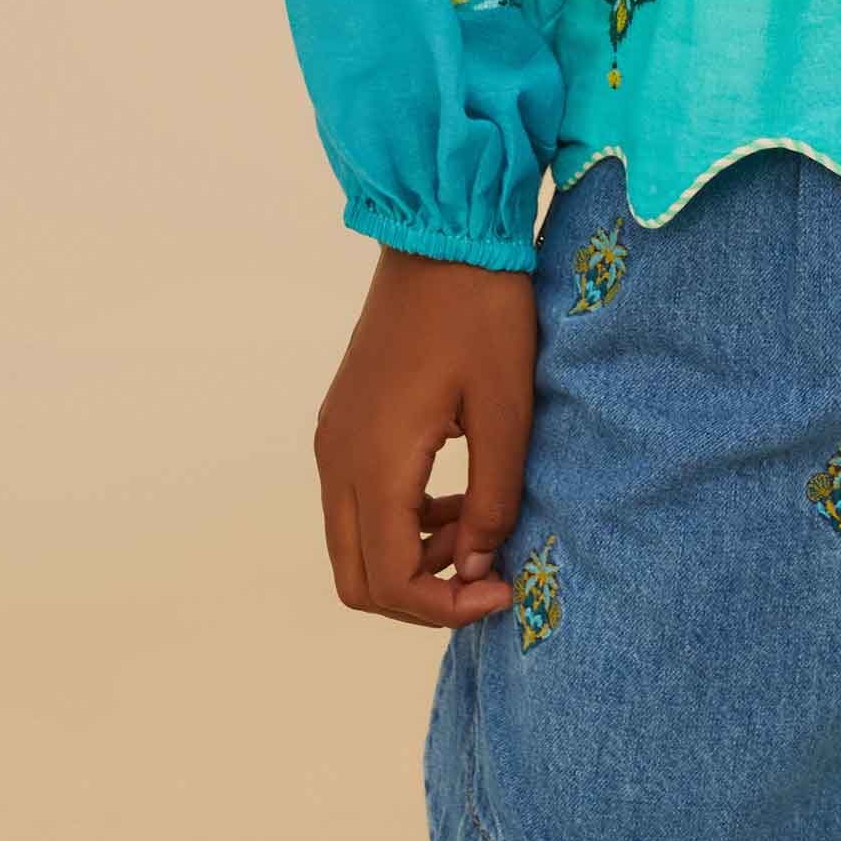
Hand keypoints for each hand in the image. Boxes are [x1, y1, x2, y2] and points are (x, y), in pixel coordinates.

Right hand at [312, 248, 538, 627]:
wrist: (441, 233)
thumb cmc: (482, 312)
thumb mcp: (506, 408)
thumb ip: (492, 499)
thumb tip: (478, 568)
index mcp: (374, 462)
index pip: (392, 583)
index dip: (447, 607)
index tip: (504, 589)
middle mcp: (337, 460)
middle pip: (358, 580)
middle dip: (423, 596)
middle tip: (488, 574)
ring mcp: (333, 440)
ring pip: (355, 544)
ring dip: (414, 557)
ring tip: (480, 528)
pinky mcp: (343, 422)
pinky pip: (357, 502)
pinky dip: (401, 521)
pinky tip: (456, 496)